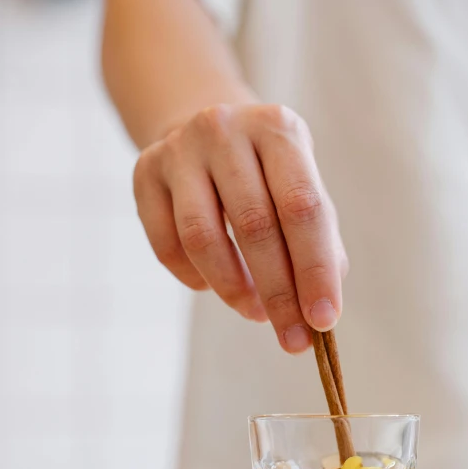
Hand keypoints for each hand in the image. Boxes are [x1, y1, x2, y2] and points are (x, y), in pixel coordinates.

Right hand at [133, 104, 347, 352]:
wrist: (202, 129)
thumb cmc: (264, 174)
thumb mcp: (299, 188)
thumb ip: (318, 241)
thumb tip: (319, 312)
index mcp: (277, 129)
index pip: (302, 206)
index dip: (315, 269)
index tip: (323, 321)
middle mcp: (225, 130)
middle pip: (254, 225)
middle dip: (278, 294)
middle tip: (292, 339)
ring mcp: (179, 150)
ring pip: (202, 238)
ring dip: (232, 289)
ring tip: (253, 311)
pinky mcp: (144, 173)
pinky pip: (167, 245)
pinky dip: (194, 279)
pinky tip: (212, 285)